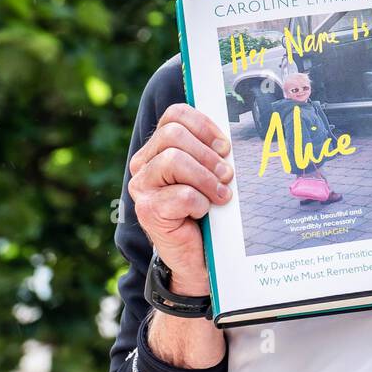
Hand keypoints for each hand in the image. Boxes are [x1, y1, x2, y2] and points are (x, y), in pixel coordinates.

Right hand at [128, 103, 233, 294]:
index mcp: (157, 147)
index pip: (175, 115)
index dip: (204, 126)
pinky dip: (200, 202)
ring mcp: (141, 187)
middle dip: (207, 154)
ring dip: (206, 178)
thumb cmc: (205, 210)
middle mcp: (143, 164)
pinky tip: (203, 213)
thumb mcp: (207, 174)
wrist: (196, 256)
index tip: (225, 146)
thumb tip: (230, 139)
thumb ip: (210, 152)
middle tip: (227, 174)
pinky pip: (181, 195)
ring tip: (221, 195)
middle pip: (174, 135)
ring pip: (174, 160)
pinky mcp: (147, 211)